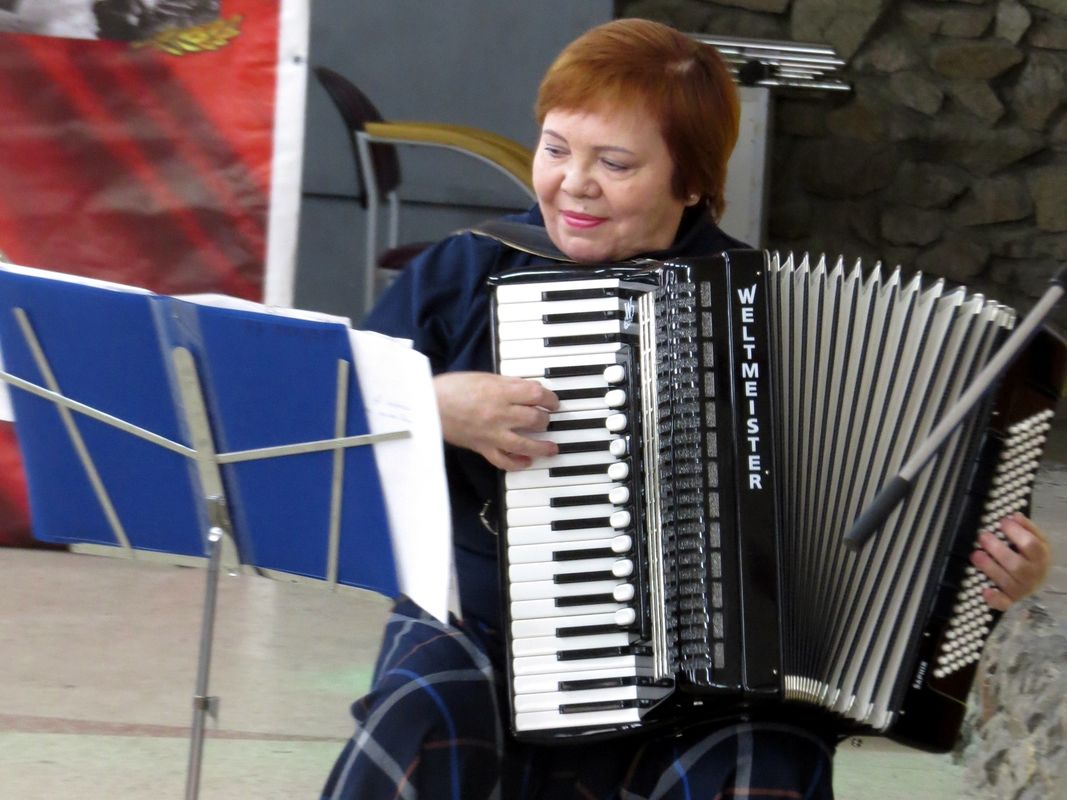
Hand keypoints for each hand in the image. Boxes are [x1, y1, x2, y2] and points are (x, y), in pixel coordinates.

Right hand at [434, 372, 559, 470]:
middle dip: (546, 419)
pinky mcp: (482, 447)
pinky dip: (517, 463)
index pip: (537, 395)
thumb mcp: (484, 377)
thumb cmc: (452, 388)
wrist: (427, 405)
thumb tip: (529, 390)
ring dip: (543, 447)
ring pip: (525, 444)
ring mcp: (492, 434)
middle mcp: (499, 414)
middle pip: (535, 419)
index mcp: (500, 392)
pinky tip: (527, 462)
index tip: (552, 401)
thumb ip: (508, 384)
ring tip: (552, 448)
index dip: (550, 398)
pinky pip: (503, 461)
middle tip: (547, 419)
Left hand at [970, 514, 1051, 611]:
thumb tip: (1015, 516)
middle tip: (983, 537)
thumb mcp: (1037, 540)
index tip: (1002, 522)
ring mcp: (1021, 589)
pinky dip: (994, 598)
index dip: (1016, 533)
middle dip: (998, 550)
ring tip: (976, 554)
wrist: (1037, 582)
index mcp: (1040, 557)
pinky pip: (1004, 604)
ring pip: (1007, 582)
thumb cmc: (1032, 557)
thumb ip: (1028, 528)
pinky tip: (985, 590)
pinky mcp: (1011, 601)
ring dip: (990, 568)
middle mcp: (1032, 575)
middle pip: (1016, 565)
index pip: (1032, 545)